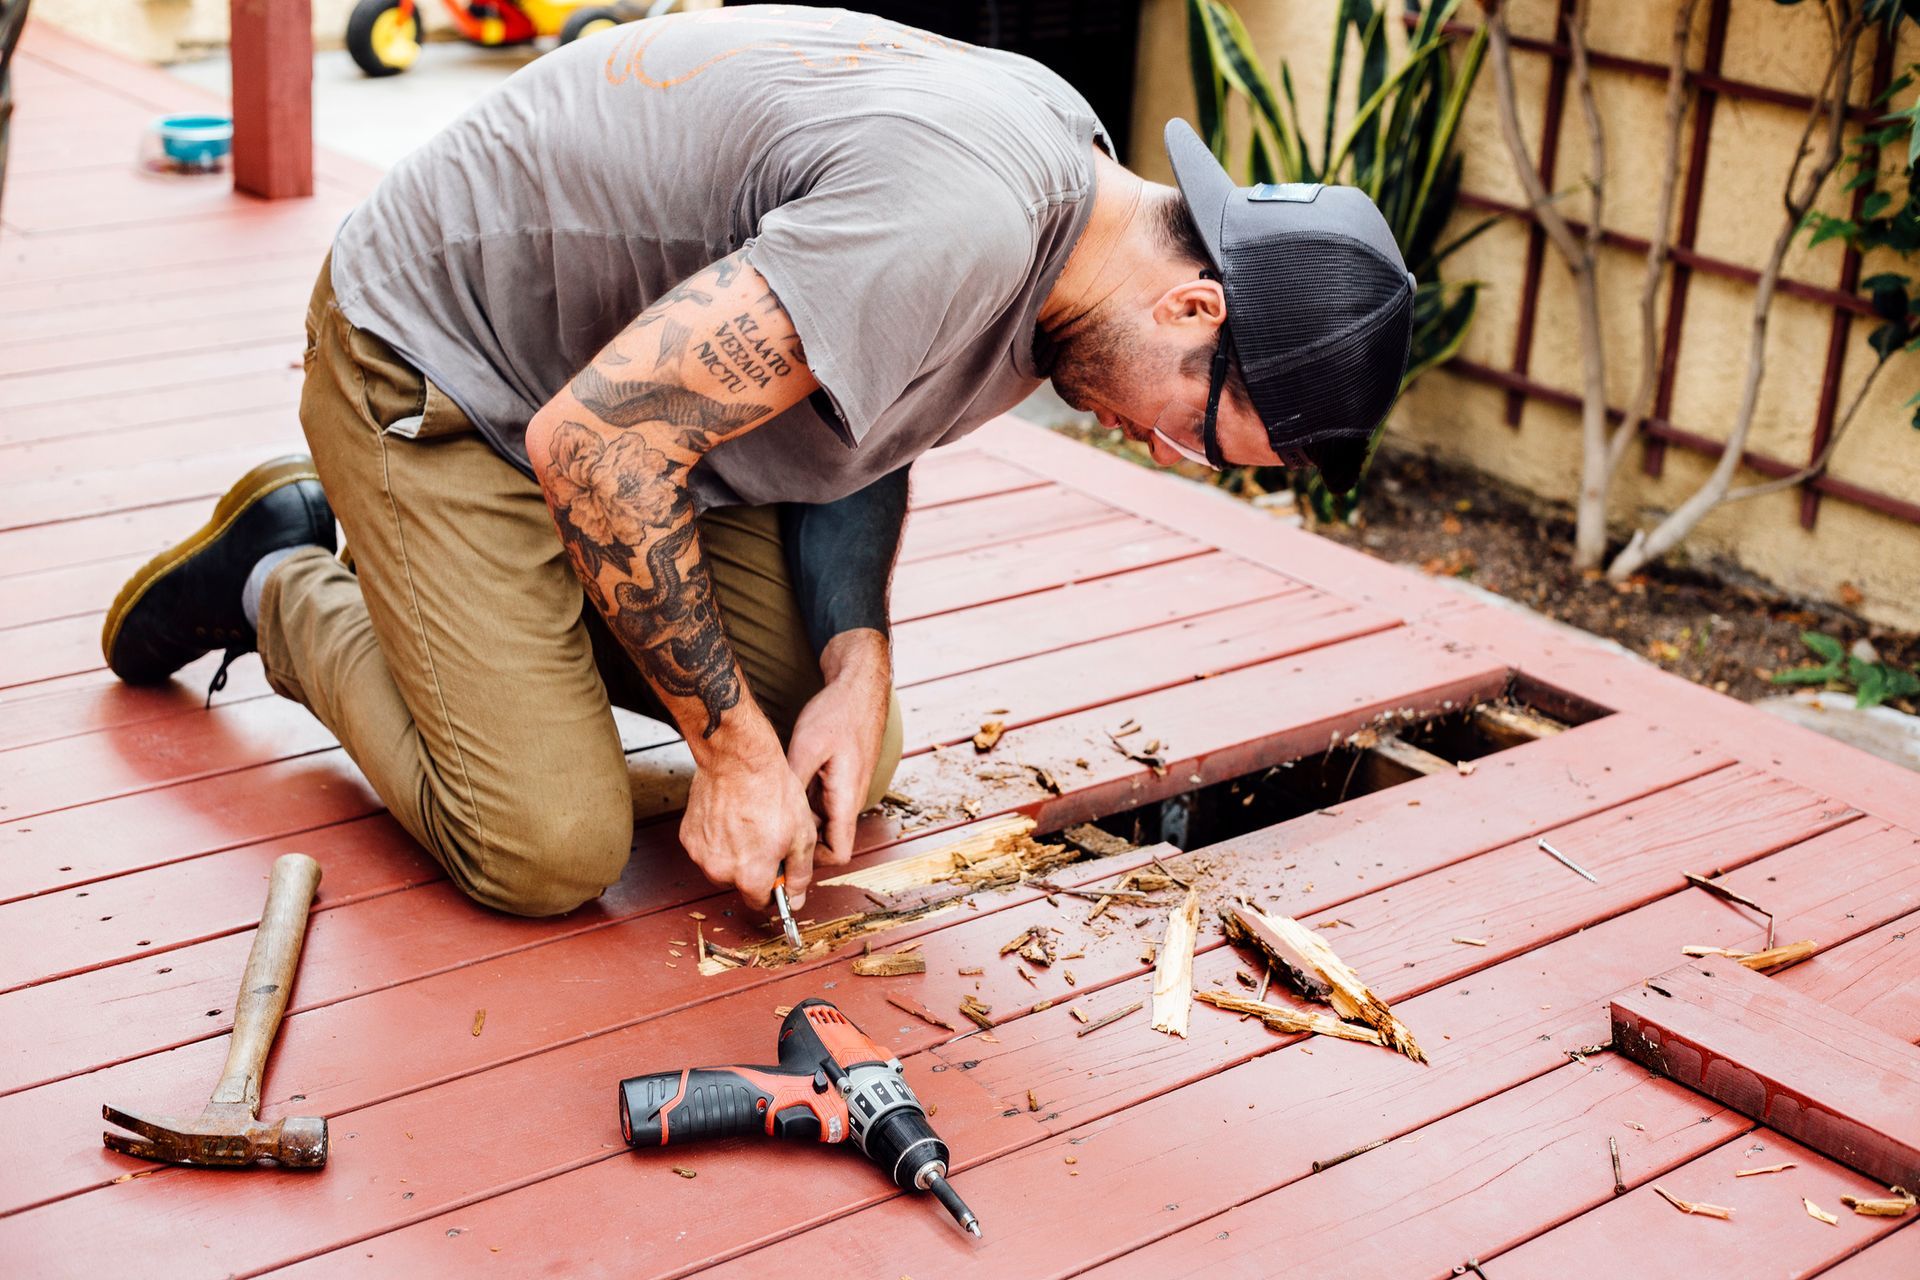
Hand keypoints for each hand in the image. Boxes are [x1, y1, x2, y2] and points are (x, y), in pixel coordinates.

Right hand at [679, 735, 818, 909]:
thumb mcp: (801, 836)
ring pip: (721, 866)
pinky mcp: (688, 836)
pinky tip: (731, 817)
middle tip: (765, 838)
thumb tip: (794, 901)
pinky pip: (706, 848)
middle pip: (739, 884)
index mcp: (750, 876)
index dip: (773, 888)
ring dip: (734, 854)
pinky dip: (717, 839)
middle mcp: (720, 871)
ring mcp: (700, 854)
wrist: (738, 759)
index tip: (778, 872)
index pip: (760, 902)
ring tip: (748, 824)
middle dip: (753, 869)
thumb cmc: (772, 792)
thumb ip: (799, 874)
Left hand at [788, 630, 890, 869]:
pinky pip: (819, 804)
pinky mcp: (838, 779)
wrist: (860, 686)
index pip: (838, 854)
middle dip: (797, 844)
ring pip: (819, 823)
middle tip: (760, 833)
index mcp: (846, 799)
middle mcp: (849, 800)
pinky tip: (777, 788)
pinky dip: (800, 804)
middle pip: (825, 842)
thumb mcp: (807, 747)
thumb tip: (772, 818)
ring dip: (797, 822)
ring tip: (764, 809)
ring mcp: (844, 790)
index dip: (812, 862)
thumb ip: (793, 783)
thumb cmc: (837, 713)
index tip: (781, 854)